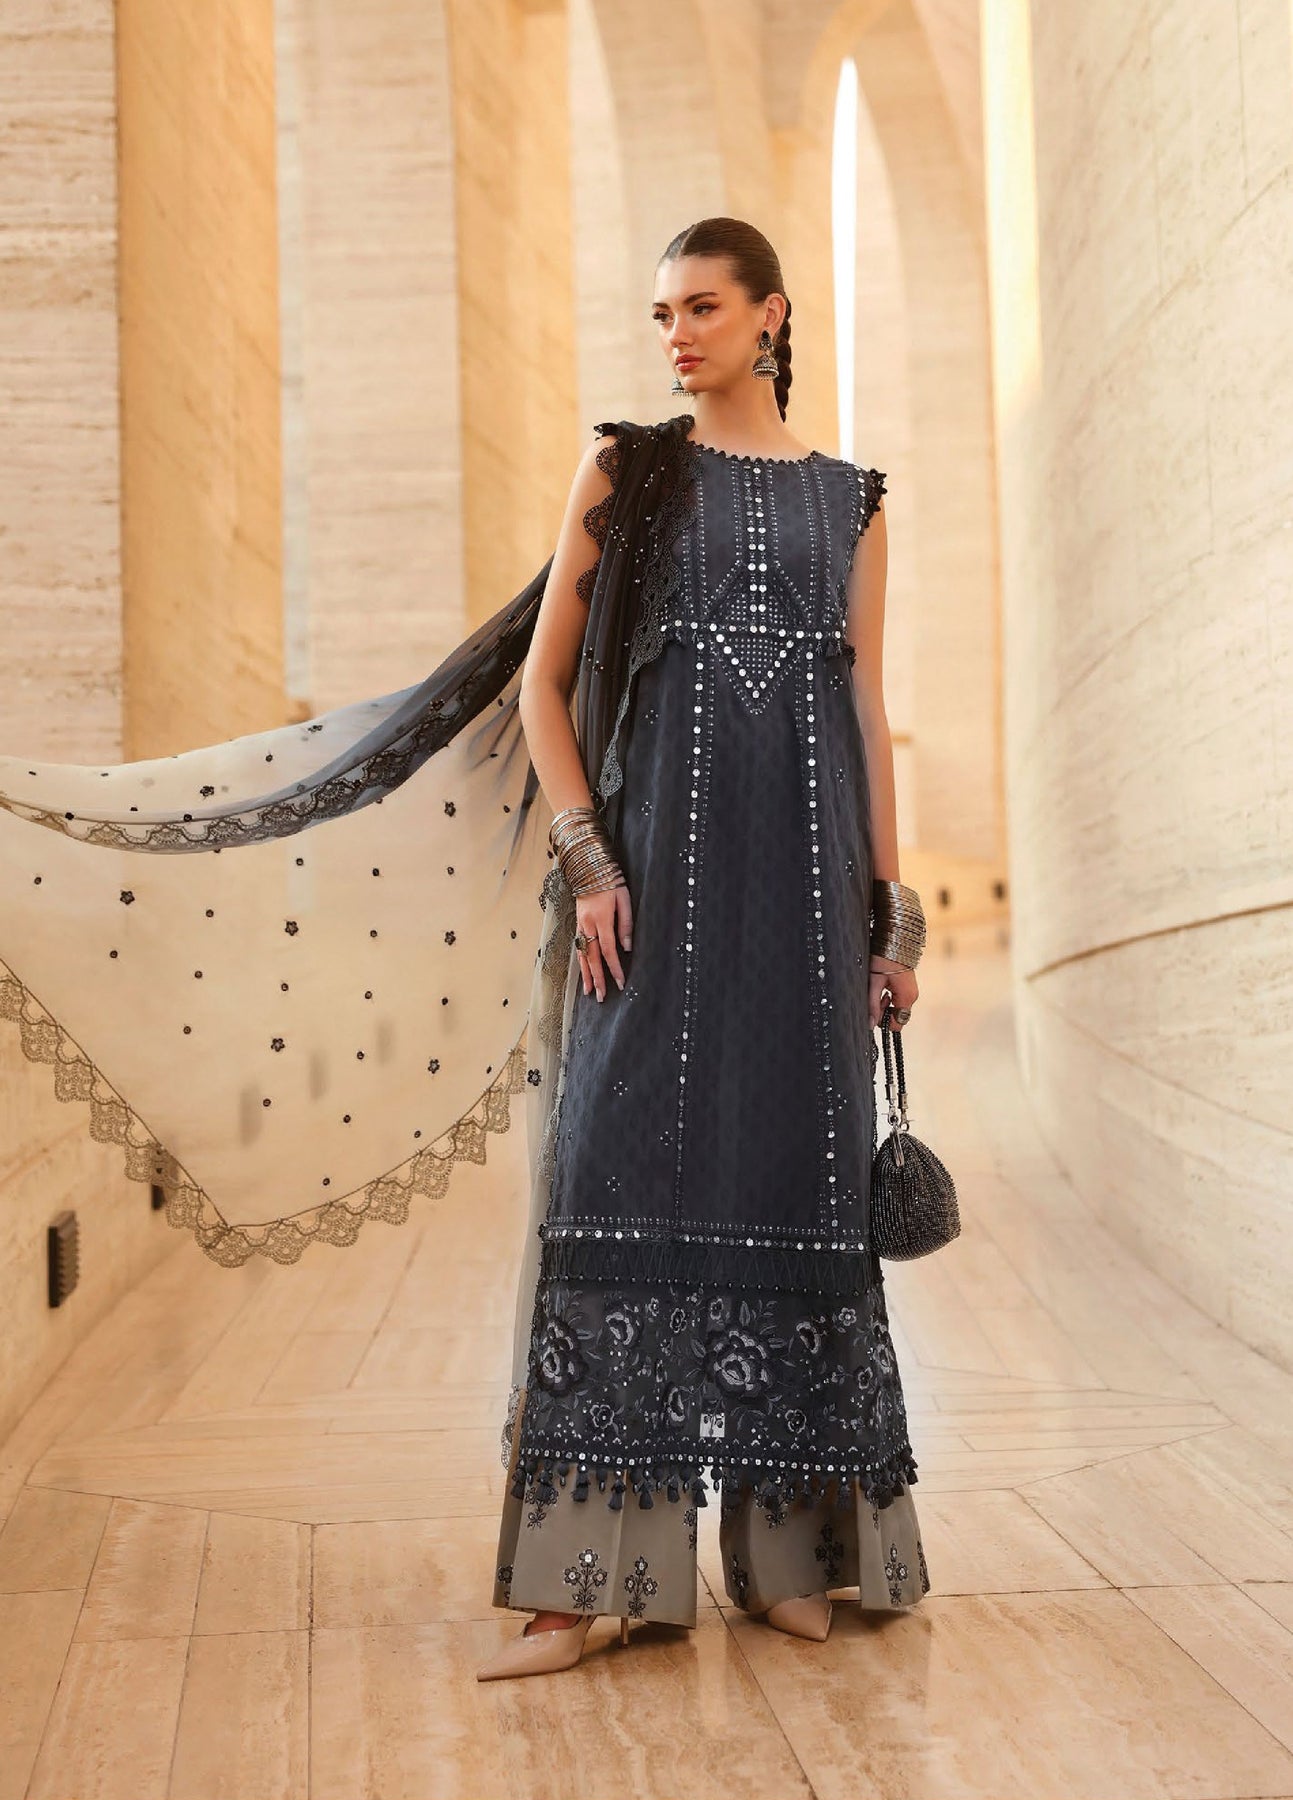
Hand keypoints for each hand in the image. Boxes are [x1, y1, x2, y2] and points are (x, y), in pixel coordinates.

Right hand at [576, 882, 632, 1000]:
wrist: (588, 867)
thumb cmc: (610, 881)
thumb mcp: (624, 899)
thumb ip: (625, 924)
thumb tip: (627, 947)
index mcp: (601, 919)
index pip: (608, 950)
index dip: (614, 968)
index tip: (621, 983)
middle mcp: (587, 924)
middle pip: (592, 957)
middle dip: (597, 979)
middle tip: (601, 997)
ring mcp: (580, 924)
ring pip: (582, 954)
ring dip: (586, 974)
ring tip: (589, 991)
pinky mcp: (577, 923)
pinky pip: (578, 946)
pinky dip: (581, 962)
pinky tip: (584, 972)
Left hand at [868, 954, 916, 1028]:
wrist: (893, 939)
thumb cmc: (883, 958)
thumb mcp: (874, 982)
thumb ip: (872, 1005)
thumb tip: (870, 1024)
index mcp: (906, 997)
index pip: (896, 1024)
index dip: (882, 1021)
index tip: (873, 1011)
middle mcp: (912, 996)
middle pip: (897, 1017)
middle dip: (883, 1012)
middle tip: (874, 997)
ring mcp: (912, 991)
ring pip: (897, 1008)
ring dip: (885, 1004)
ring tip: (877, 989)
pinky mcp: (908, 986)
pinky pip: (899, 1000)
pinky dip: (889, 998)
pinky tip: (883, 987)